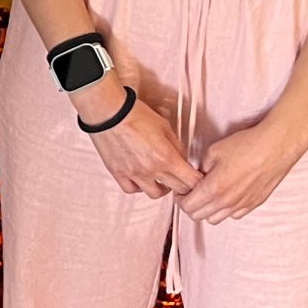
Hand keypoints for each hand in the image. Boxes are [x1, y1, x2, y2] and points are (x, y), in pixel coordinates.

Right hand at [84, 88, 200, 198]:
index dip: (198, 181)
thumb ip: (177, 146)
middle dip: (184, 185)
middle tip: (182, 178)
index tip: (197, 178)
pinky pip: (132, 190)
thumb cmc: (136, 115)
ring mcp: (134, 174)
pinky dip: (138, 186)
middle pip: (178, 190)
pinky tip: (140, 177)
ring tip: (160, 179)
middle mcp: (152, 170)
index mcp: (167, 157)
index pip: (191, 181)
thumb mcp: (165, 126)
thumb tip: (183, 160)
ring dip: (162, 188)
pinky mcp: (119, 173)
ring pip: (155, 194)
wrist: (109, 112)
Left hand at [181, 117, 307, 224]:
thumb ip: (200, 169)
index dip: (180, 199)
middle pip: (199, 216)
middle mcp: (227, 202)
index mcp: (214, 188)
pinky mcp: (254, 204)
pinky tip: (226, 194)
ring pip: (215, 219)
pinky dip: (225, 209)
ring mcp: (241, 205)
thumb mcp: (213, 151)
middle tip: (192, 193)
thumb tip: (197, 178)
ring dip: (207, 209)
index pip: (188, 207)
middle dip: (191, 205)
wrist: (275, 147)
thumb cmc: (246, 146)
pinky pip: (233, 215)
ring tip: (209, 194)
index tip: (181, 191)